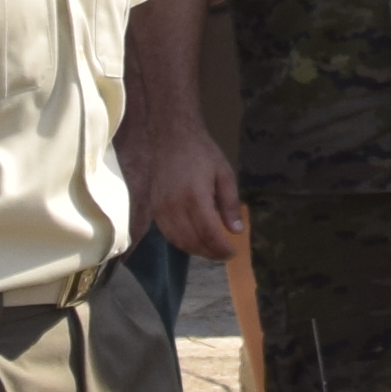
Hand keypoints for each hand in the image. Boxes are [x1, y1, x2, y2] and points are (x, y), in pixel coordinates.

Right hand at [127, 99, 248, 262]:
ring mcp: (161, 209)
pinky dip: (182, 243)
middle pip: (192, 241)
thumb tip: (236, 230)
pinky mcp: (154, 210)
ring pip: (178, 242)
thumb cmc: (201, 153)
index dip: (221, 248)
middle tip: (224, 254)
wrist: (171, 138)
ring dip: (196, 251)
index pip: (208, 233)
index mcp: (194, 196)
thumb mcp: (224, 173)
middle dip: (210, 253)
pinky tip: (194, 242)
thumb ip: (230, 203)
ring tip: (211, 250)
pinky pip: (167, 235)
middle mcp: (174, 206)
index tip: (233, 252)